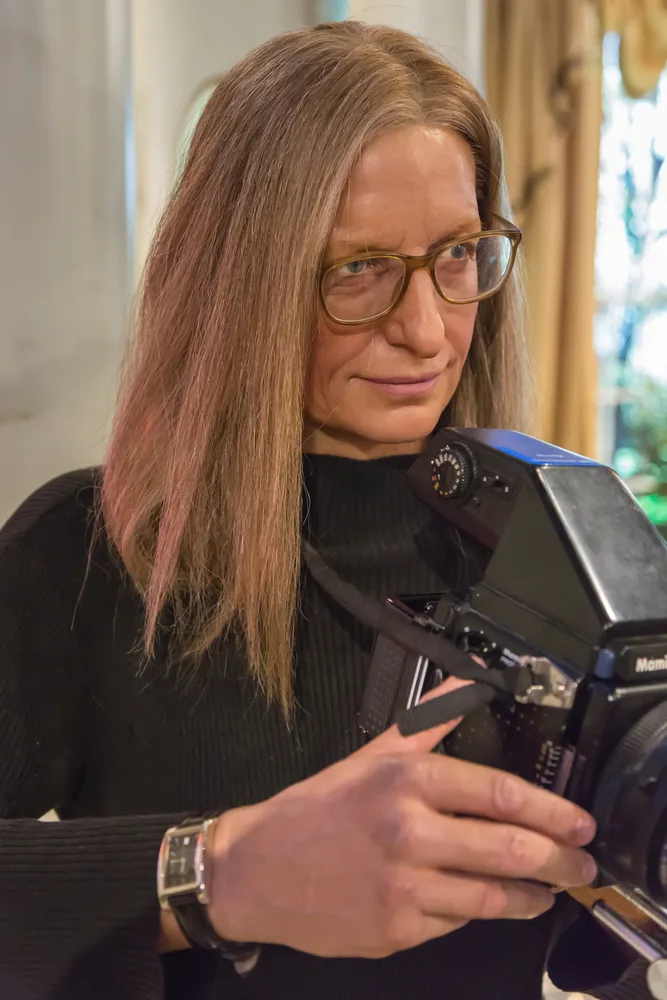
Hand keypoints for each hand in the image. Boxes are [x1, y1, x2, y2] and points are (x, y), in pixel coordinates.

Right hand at [207, 679, 596, 958]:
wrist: (257, 869)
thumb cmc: (317, 809)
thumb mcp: (372, 756)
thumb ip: (427, 721)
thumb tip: (466, 681)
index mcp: (407, 781)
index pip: (500, 793)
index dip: (551, 810)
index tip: (579, 822)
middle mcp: (410, 832)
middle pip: (510, 849)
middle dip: (559, 860)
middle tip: (583, 864)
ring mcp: (404, 887)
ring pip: (492, 897)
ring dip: (532, 896)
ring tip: (549, 892)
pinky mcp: (397, 931)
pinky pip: (457, 923)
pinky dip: (480, 913)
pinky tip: (492, 905)